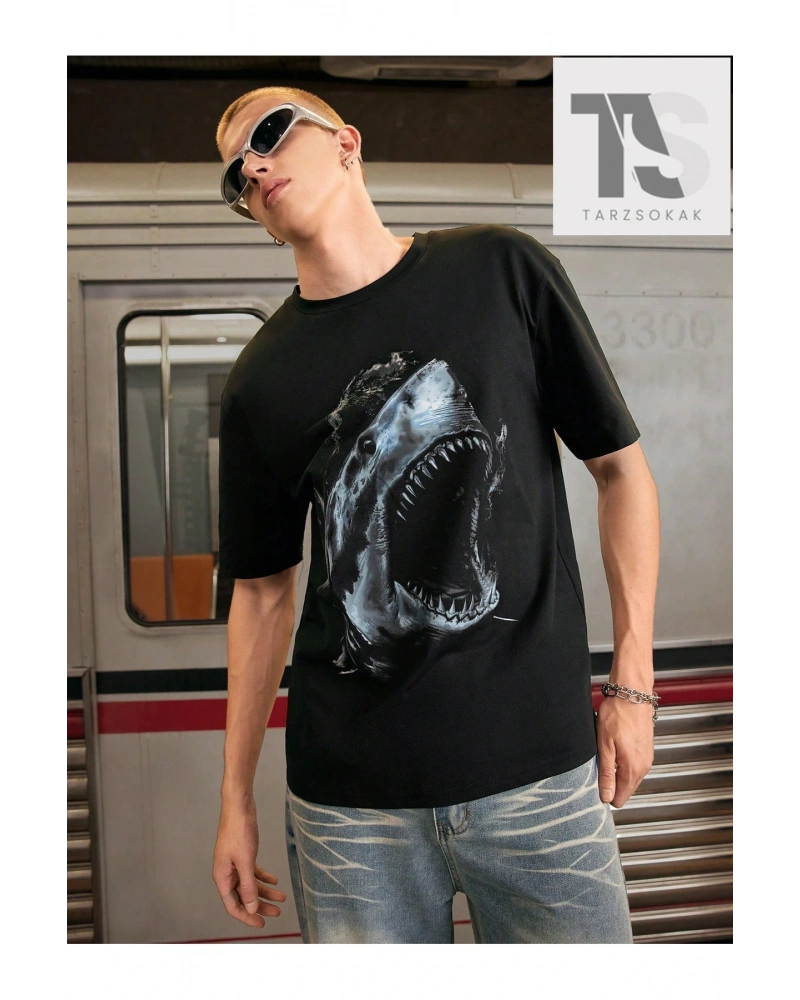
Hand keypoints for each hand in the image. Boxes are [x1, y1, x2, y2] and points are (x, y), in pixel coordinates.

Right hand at [212, 798, 287, 926]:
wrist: (239, 806)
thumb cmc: (239, 831)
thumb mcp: (245, 861)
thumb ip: (247, 886)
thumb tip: (251, 908)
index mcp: (222, 877)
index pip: (233, 905)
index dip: (247, 916)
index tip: (262, 923)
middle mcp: (227, 873)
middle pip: (243, 897)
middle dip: (260, 906)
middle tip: (277, 912)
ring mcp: (234, 863)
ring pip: (249, 885)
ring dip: (264, 892)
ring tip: (281, 898)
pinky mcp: (242, 854)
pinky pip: (252, 872)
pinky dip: (263, 877)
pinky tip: (274, 881)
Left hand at [595, 693, 654, 807]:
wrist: (632, 695)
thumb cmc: (617, 714)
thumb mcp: (604, 745)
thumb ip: (606, 773)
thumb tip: (606, 797)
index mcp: (633, 769)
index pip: (620, 799)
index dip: (605, 795)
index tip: (594, 785)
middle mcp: (643, 767)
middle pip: (625, 790)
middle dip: (611, 785)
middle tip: (596, 768)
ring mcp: (646, 759)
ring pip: (629, 779)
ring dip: (617, 774)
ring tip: (605, 757)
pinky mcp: (646, 751)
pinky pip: (634, 767)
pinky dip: (623, 764)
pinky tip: (614, 751)